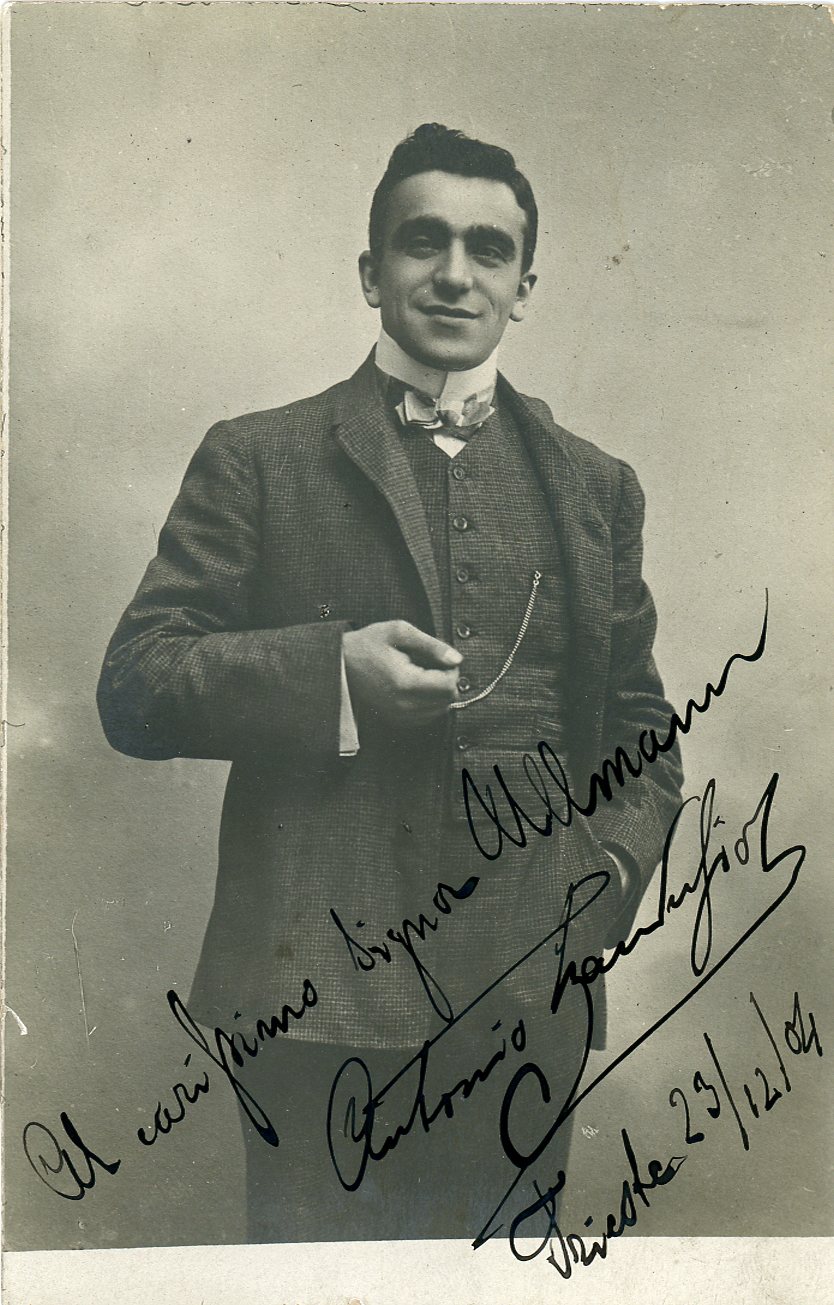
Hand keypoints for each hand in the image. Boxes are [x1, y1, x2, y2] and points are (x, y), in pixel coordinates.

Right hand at [342, 620, 462, 725]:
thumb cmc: (368, 644)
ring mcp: (399, 715)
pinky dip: (429, 702)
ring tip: (421, 674)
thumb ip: (432, 645)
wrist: (340, 664)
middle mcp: (403, 704)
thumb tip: (457, 659)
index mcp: (405, 682)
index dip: (452, 670)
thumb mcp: (400, 632)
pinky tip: (416, 687)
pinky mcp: (397, 720)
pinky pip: (426, 717)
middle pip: (447, 700)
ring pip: (439, 710)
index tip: (440, 657)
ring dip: (438, 693)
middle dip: (447, 681)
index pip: (449, 686)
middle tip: (431, 663)